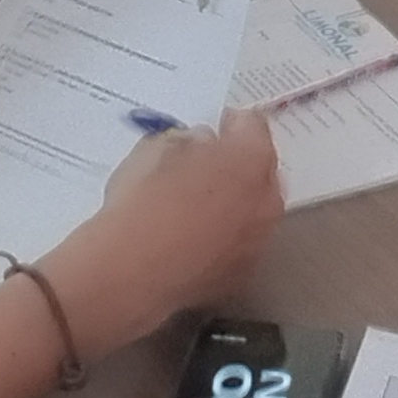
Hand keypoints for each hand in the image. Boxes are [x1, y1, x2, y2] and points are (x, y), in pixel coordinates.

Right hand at [44, 106, 284, 354]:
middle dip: (237, 165)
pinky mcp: (242, 274)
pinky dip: (223, 240)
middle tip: (203, 168)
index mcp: (250, 158)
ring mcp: (259, 241)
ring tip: (194, 210)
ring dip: (233, 205)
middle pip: (260, 170)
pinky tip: (191, 243)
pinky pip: (238, 246)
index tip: (212, 129)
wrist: (131, 271)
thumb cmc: (142, 201)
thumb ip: (186, 140)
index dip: (228, 123)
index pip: (252, 125)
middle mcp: (267, 199)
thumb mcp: (155, 149)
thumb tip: (197, 145)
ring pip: (253, 211)